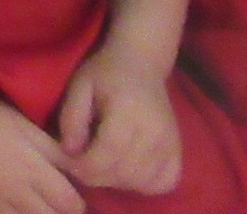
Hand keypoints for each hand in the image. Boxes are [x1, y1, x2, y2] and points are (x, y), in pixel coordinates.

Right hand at [0, 82, 83, 213]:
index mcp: (32, 170)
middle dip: (59, 212)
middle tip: (55, 199)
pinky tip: (10, 208)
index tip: (73, 192)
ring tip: (34, 203)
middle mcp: (15, 194)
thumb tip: (80, 169)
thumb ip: (54, 150)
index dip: (78, 202)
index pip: (70, 205)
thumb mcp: (24, 124)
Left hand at [59, 45, 180, 195]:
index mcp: (128, 113)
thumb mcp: (79, 86)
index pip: (107, 156)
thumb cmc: (106, 72)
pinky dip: (143, 184)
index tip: (68, 160)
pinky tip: (127, 169)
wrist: (142, 63)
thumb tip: (70, 152)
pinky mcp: (178, 151)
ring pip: (141, 182)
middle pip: (123, 173)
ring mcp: (170, 144)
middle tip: (80, 161)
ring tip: (101, 162)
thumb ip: (71, 118)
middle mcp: (155, 132)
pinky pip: (163, 183)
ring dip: (115, 181)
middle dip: (95, 175)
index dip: (84, 166)